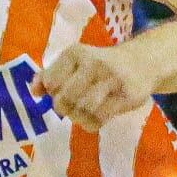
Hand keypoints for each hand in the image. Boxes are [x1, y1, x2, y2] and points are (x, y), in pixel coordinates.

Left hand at [34, 42, 151, 129]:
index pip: (51, 82)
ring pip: (83, 110)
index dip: (52, 93)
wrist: (142, 62)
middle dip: (64, 107)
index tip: (62, 91)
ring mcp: (111, 80)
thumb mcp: (75, 62)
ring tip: (82, 112)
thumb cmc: (101, 64)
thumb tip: (33, 92)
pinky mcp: (126, 96)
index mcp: (75, 52)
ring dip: (78, 117)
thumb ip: (50, 74)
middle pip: (65, 99)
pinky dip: (91, 123)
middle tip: (72, 106)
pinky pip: (100, 118)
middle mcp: (93, 63)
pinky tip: (95, 118)